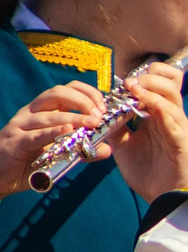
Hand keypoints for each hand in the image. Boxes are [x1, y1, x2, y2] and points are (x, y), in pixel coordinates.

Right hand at [0, 81, 106, 196]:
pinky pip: (36, 135)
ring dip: (75, 118)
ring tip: (94, 123)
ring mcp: (21, 126)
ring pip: (50, 116)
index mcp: (42, 111)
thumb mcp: (59, 153)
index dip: (86, 92)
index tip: (103, 106)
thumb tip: (108, 150)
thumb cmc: (28, 161)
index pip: (65, 90)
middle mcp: (31, 113)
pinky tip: (68, 131)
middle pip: (56, 94)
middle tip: (100, 115)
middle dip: (82, 100)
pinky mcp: (15, 142)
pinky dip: (53, 132)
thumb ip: (82, 150)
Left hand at [104, 63, 187, 201]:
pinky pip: (173, 118)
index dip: (147, 75)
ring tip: (133, 88)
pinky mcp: (182, 140)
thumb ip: (116, 126)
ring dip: (151, 88)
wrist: (160, 195)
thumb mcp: (123, 143)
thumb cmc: (147, 170)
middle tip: (130, 82)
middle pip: (172, 80)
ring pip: (172, 95)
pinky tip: (145, 104)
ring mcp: (179, 127)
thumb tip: (101, 110)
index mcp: (160, 115)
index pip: (163, 82)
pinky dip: (158, 107)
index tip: (125, 81)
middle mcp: (172, 116)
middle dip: (150, 76)